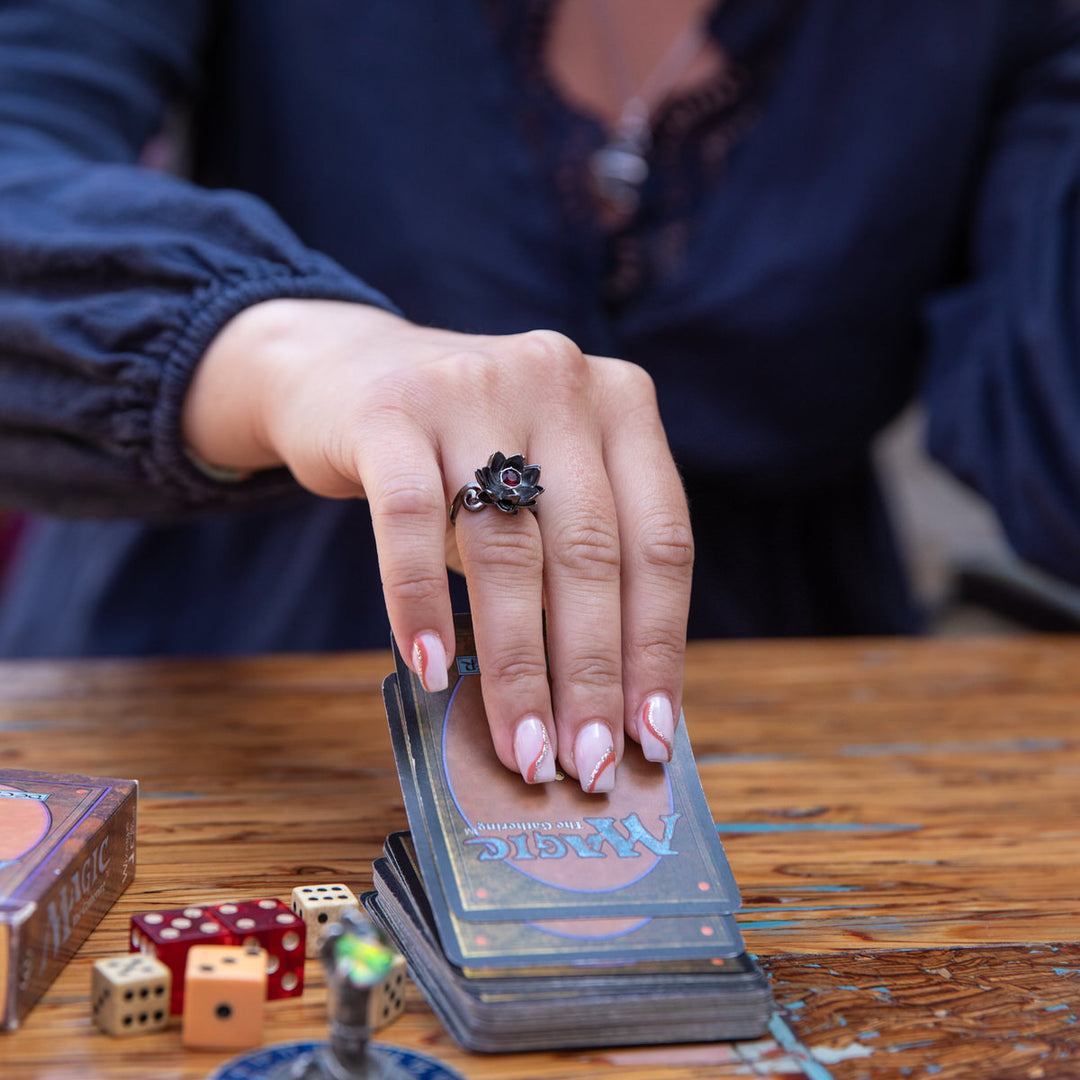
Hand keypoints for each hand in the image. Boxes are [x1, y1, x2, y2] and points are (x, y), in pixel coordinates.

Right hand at [183, 300, 692, 791]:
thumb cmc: (463, 454)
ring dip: (516, 665)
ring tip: (520, 747)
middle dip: (591, 675)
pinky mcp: (391, 408)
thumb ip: (577, 566)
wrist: (347, 371)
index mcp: (622, 402)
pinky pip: (410, 518)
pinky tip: (428, 669)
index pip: (661, 542)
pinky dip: (419, 602)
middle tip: (586, 763)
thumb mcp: (540, 486)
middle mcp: (560, 380)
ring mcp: (475, 385)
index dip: (658, 647)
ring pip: (507, 548)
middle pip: (590, 553)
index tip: (650, 736)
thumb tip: (605, 706)